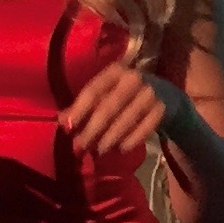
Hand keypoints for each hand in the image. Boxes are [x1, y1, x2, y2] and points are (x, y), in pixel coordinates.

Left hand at [60, 59, 183, 157]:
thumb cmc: (122, 95)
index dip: (79, 109)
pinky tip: (121, 149)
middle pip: (109, 106)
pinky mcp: (161, 108)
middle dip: (93, 129)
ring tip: (99, 151)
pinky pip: (146, 127)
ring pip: (127, 118)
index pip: (93, 90)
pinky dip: (132, 139)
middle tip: (80, 146)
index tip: (68, 128)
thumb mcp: (103, 95)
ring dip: (111, 137)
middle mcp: (133, 78)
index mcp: (114, 71)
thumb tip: (61, 121)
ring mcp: (149, 93)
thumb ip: (81, 107)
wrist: (162, 94)